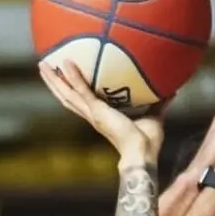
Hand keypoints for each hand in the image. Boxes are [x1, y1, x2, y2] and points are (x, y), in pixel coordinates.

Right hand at [39, 61, 165, 166]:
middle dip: (54, 83)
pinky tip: (66, 62)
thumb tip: (173, 90)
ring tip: (42, 64)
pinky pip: (81, 90)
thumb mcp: (154, 116)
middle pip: (66, 96)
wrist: (143, 153)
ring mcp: (92, 113)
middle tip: (44, 67)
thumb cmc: (148, 141)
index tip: (64, 78)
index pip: (81, 101)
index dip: (71, 90)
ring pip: (66, 93)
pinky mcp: (96, 111)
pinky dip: (74, 76)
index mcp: (101, 117)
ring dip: (53, 79)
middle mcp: (92, 115)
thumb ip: (159, 103)